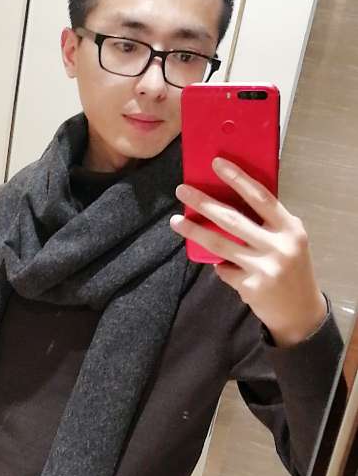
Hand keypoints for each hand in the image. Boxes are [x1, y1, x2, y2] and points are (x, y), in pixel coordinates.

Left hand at [170, 157, 326, 346]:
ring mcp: (264, 268)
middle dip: (203, 203)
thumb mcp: (289, 241)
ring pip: (220, 245)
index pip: (261, 197)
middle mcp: (279, 246)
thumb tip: (228, 201)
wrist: (300, 312)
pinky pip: (224, 270)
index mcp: (290, 228)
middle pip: (233, 219)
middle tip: (182, 191)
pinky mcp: (250, 287)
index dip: (238, 179)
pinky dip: (220, 266)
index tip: (216, 164)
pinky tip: (222, 265)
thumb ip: (267, 224)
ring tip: (176, 221)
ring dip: (194, 231)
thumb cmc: (291, 268)